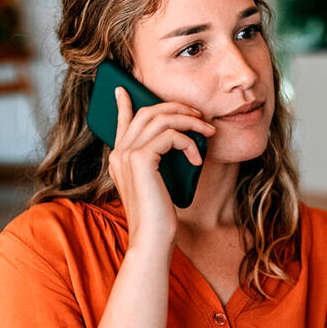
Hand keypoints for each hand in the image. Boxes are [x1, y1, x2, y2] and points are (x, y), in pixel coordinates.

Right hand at [108, 86, 214, 246]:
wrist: (152, 239)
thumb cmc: (158, 216)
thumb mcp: (156, 183)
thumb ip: (156, 161)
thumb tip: (175, 140)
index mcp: (119, 158)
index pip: (122, 122)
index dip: (124, 104)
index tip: (124, 88)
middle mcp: (119, 153)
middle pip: (147, 112)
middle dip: (176, 107)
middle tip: (199, 114)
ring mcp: (127, 155)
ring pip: (160, 118)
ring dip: (189, 121)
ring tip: (208, 130)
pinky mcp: (140, 160)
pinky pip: (170, 136)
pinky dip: (189, 143)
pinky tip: (197, 159)